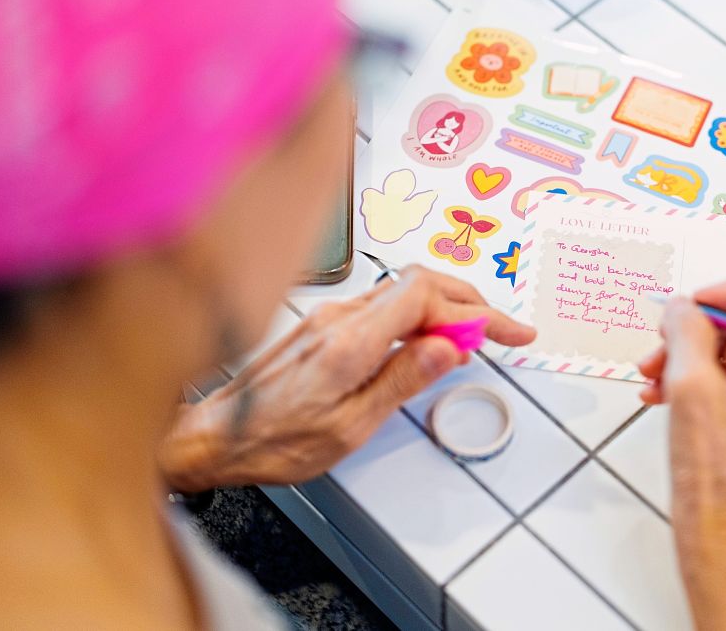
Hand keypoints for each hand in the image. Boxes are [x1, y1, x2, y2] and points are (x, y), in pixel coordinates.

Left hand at [159, 266, 534, 490]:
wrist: (217, 436)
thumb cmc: (273, 441)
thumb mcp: (349, 426)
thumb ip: (401, 380)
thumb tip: (447, 347)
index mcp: (350, 342)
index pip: (427, 298)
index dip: (476, 311)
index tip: (508, 333)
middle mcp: (340, 317)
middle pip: (421, 283)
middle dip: (471, 302)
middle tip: (504, 331)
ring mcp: (332, 315)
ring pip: (404, 291)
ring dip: (447, 306)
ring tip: (476, 338)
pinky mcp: (326, 324)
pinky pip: (386, 305)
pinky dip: (420, 314)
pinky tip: (430, 339)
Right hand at [638, 281, 725, 630]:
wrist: (717, 530)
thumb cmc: (715, 473)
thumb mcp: (691, 385)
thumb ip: (686, 330)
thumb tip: (683, 305)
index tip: (695, 303)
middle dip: (703, 329)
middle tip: (665, 337)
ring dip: (694, 355)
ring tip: (654, 372)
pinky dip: (702, 378)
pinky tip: (663, 390)